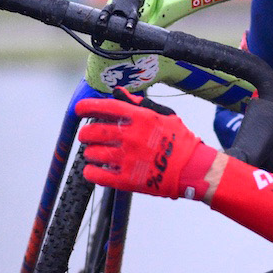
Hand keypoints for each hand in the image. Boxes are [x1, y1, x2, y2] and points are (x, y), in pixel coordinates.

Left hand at [75, 93, 217, 199]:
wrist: (193, 169)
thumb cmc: (180, 140)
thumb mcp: (163, 114)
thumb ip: (139, 103)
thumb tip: (119, 92)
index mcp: (140, 118)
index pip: (106, 107)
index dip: (87, 106)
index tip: (79, 109)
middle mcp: (131, 137)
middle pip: (93, 132)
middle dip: (85, 133)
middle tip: (86, 135)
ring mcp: (128, 159)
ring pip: (93, 154)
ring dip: (89, 153)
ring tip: (94, 153)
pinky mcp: (127, 180)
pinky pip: (98, 176)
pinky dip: (90, 172)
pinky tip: (93, 170)